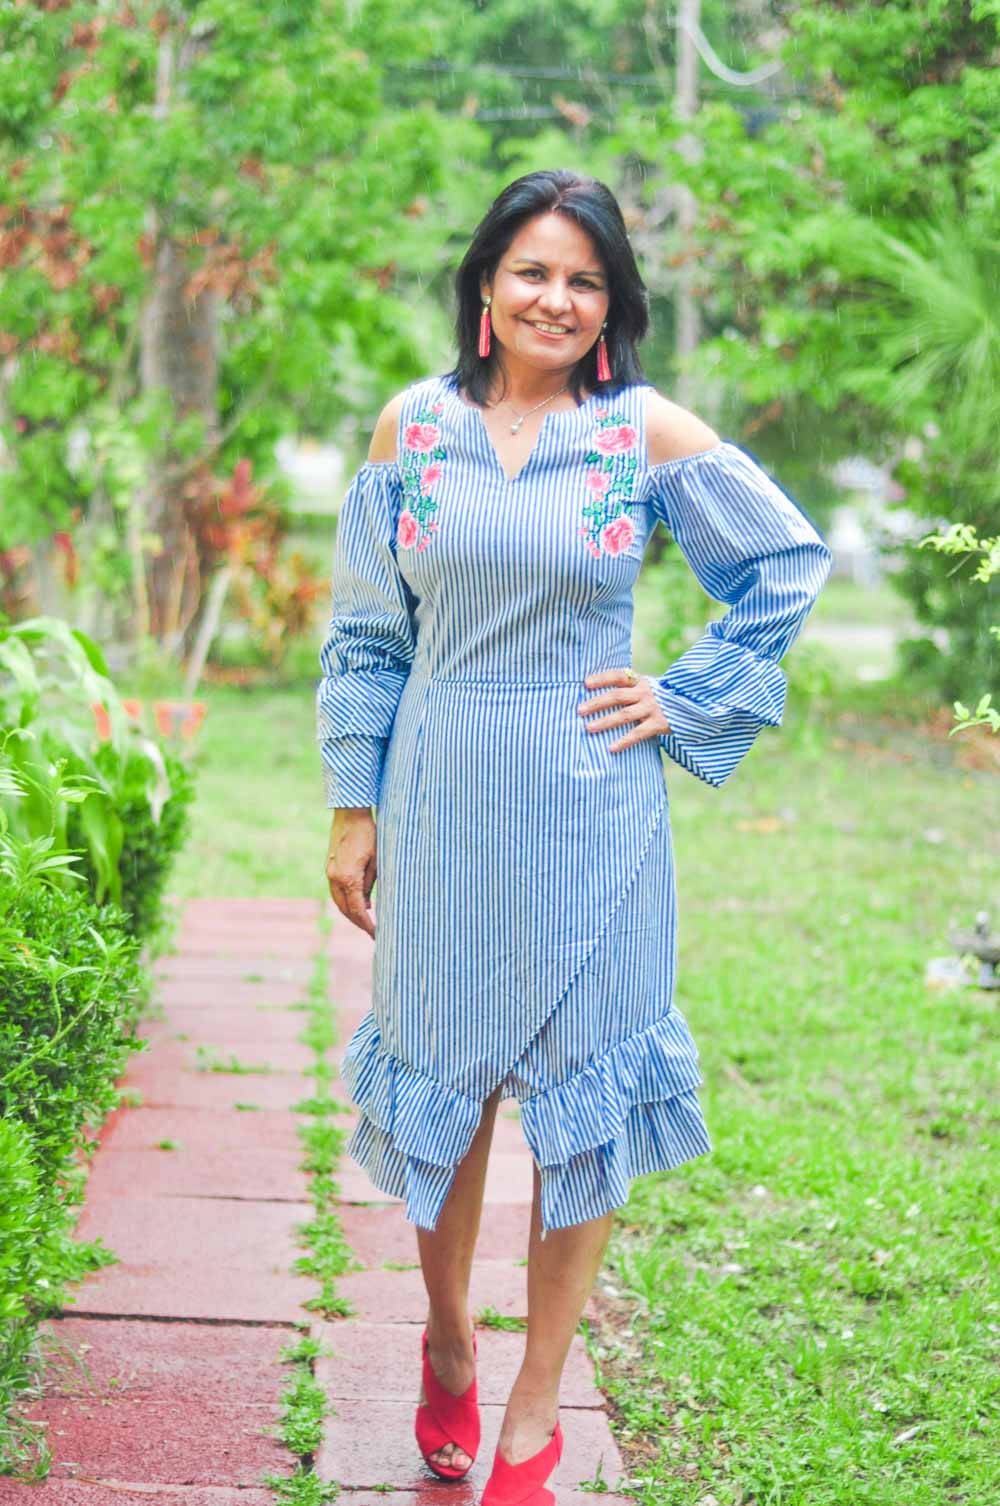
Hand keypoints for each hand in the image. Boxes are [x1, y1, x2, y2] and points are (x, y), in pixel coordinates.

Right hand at [326, 808, 377, 937]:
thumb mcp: (377, 860)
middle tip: (371, 931)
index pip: (357, 910)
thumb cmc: (368, 834)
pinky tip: (357, 902)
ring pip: (338, 901)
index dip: (367, 924)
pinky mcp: (330, 866)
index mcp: (348, 878)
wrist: (349, 813)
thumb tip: (367, 905)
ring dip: (350, 912)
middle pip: (344, 909)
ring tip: (364, 920)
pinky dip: (345, 900)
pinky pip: (336, 890)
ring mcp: (330, 872)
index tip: (376, 934)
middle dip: (358, 922)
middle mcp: (335, 877)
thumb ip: (371, 884)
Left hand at [577, 667, 671, 751]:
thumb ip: (630, 689)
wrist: (692, 705)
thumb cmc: (662, 698)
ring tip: (589, 728)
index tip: (585, 683)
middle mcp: (645, 693)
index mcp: (640, 682)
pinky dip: (624, 741)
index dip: (602, 679)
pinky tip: (611, 748)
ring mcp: (652, 708)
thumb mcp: (648, 688)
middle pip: (617, 696)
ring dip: (605, 721)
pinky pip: (638, 733)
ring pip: (624, 715)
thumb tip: (601, 696)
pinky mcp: (659, 723)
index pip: (618, 676)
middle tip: (580, 710)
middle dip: (597, 703)